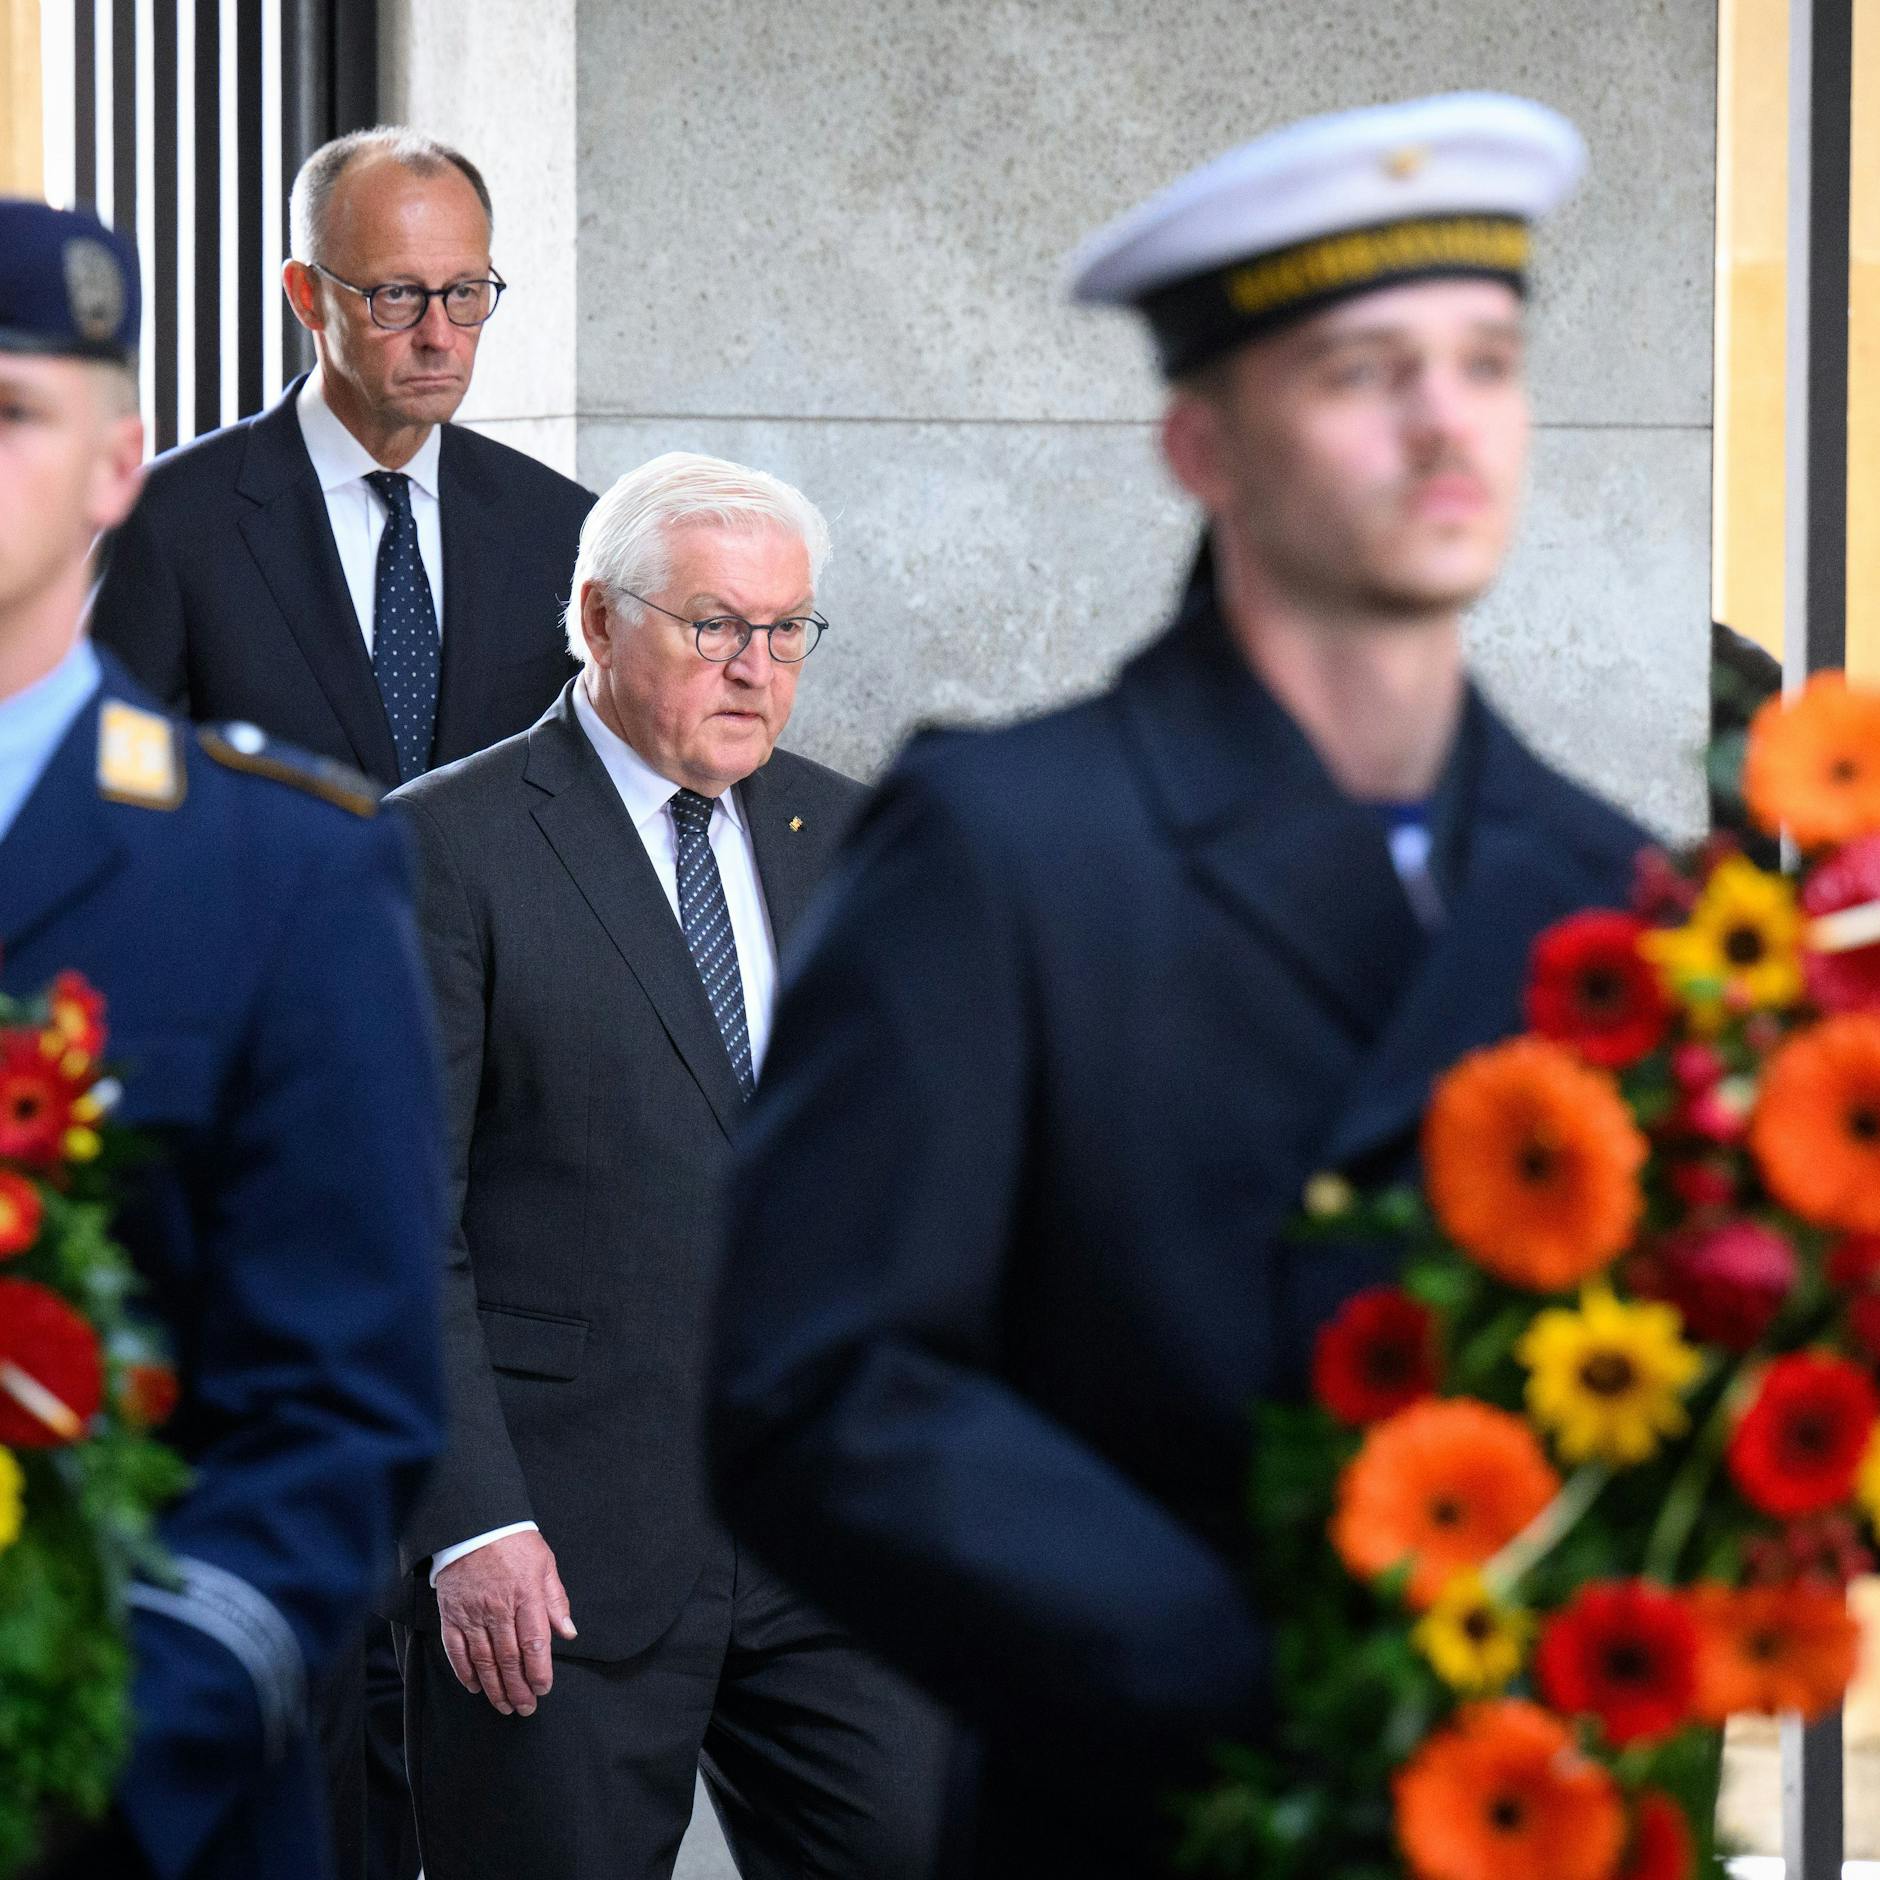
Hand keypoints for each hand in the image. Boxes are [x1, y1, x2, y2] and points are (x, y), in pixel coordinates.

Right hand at [434, 1530, 576, 1715]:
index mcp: (526, 1595)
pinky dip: (465, 1672)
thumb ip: (556, 1601)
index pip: (534, 1642)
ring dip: (495, 1688)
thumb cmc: (514, 1542)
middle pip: (509, 1658)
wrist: (474, 1524)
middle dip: (518, 1689)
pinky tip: (476, 1687)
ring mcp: (471, 1613)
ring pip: (484, 1660)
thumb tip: (568, 1632)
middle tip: (525, 1708)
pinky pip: (457, 1650)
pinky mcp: (451, 1614)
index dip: (539, 1671)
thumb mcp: (545, 1563)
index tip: (543, 1689)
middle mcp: (498, 1608)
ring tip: (504, 1706)